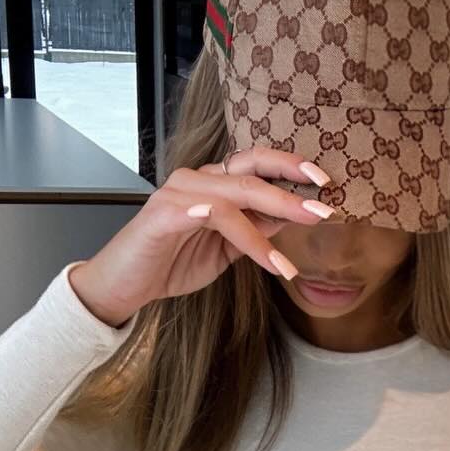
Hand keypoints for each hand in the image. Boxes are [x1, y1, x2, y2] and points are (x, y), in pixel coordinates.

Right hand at [66, 145, 337, 326]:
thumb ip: (253, 231)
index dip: (290, 168)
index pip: (256, 165)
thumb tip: (287, 219)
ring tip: (302, 240)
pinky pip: (217, 218)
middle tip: (325, 204)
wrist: (125, 285)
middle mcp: (197, 180)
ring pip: (238, 192)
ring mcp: (181, 192)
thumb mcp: (225, 250)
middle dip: (292, 185)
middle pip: (251, 169)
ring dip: (275, 216)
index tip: (324, 183)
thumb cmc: (170, 264)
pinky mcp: (167, 212)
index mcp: (212, 185)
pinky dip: (246, 237)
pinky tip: (267, 257)